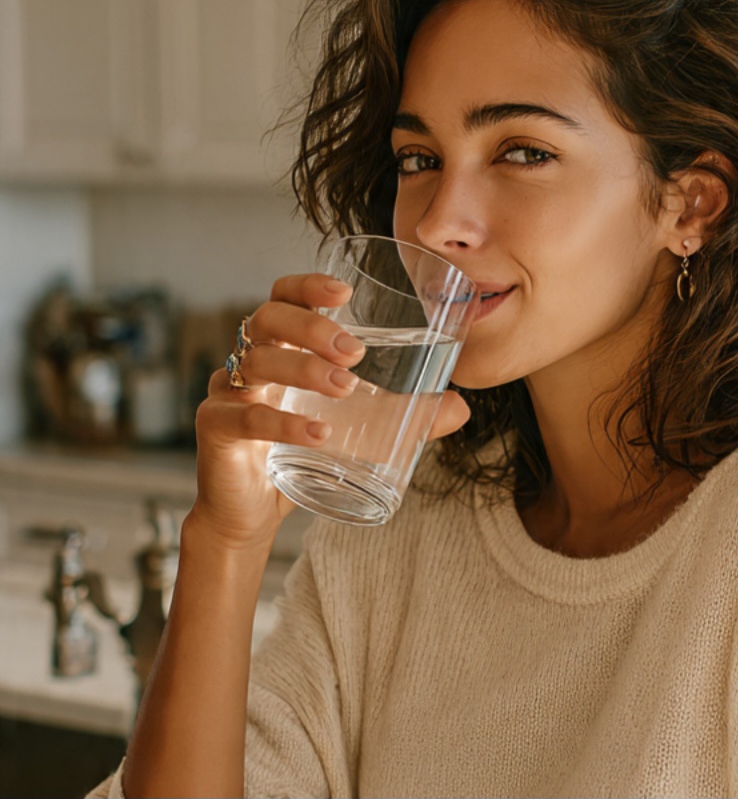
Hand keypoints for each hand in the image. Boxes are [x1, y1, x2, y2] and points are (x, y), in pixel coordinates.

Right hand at [191, 273, 470, 549]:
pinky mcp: (217, 430)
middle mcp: (248, 360)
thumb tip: (460, 406)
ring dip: (303, 369)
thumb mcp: (360, 427)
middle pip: (268, 320)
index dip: (306, 285)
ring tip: (345, 387)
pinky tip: (318, 434)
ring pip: (257, 363)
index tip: (344, 291)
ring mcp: (227, 392)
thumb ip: (407, 415)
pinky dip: (283, 424)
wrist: (253, 512)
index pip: (282, 296)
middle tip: (354, 351)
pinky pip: (245, 418)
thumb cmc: (302, 451)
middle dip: (311, 327)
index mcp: (280, 346)